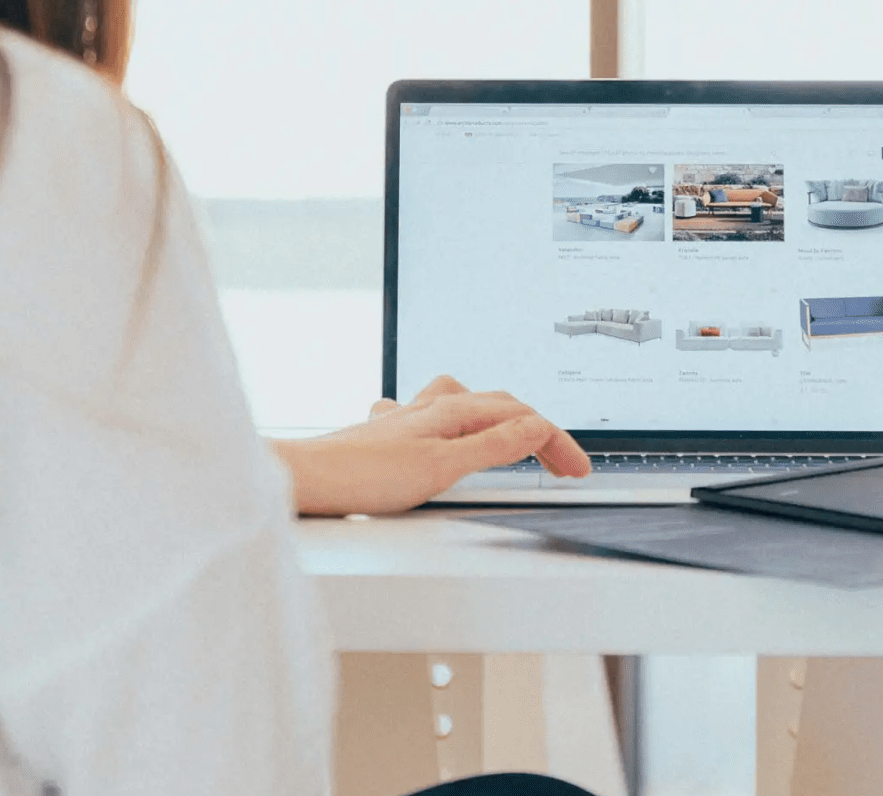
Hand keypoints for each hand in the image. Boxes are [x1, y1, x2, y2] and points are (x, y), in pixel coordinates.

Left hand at [272, 376, 591, 516]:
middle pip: (499, 406)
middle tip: (561, 464)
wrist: (305, 479)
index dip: (556, 443)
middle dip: (537, 431)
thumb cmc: (362, 475)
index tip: (577, 469)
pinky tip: (442, 436)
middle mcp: (430, 407)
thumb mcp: (443, 467)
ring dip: (498, 418)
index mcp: (451, 410)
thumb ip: (493, 447)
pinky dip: (456, 425)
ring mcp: (408, 419)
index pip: (521, 418)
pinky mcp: (388, 435)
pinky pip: (432, 416)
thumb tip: (536, 428)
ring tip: (515, 437)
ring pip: (465, 404)